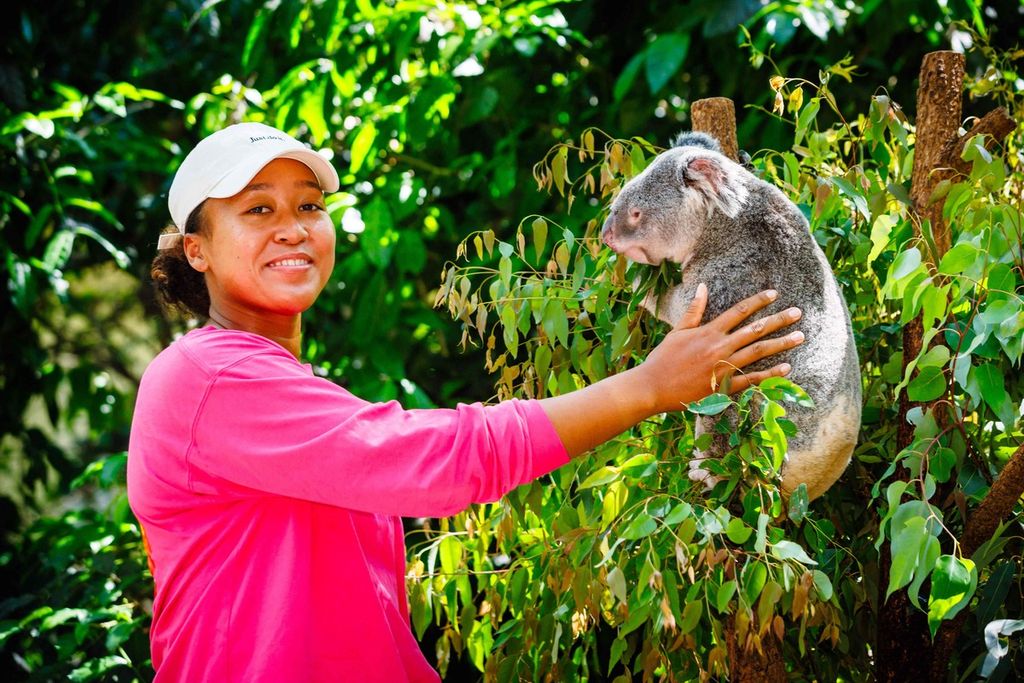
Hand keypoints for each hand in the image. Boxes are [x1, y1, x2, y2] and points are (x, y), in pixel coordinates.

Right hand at [639, 283, 803, 412]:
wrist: (653, 387)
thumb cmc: (663, 359)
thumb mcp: (677, 331)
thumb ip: (694, 310)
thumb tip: (703, 287)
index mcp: (708, 332)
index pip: (739, 311)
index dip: (758, 301)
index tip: (774, 294)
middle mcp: (719, 347)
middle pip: (755, 330)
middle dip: (779, 320)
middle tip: (798, 313)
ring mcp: (723, 367)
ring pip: (758, 352)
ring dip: (781, 344)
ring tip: (800, 337)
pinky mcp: (724, 386)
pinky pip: (752, 379)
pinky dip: (770, 374)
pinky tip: (786, 368)